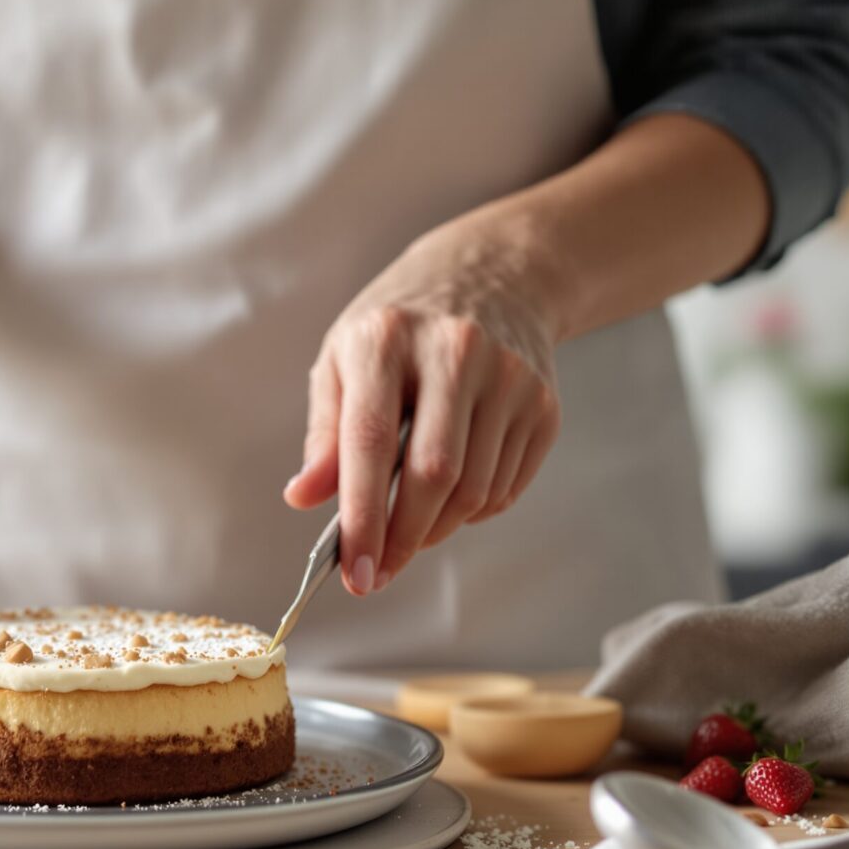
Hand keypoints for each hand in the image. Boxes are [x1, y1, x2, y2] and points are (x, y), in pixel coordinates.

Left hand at [284, 221, 564, 594]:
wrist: (492, 275)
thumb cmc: (400, 326)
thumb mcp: (343, 360)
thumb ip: (324, 433)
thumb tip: (305, 497)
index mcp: (387, 339)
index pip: (371, 444)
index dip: (362, 518)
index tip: (355, 572)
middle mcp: (455, 353)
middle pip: (434, 476)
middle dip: (402, 539)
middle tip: (378, 573)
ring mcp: (509, 378)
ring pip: (475, 491)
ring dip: (436, 530)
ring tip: (408, 531)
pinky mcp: (543, 404)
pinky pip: (506, 487)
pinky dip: (473, 511)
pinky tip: (450, 496)